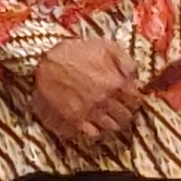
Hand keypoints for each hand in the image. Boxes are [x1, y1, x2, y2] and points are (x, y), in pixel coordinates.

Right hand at [25, 32, 139, 154]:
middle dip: (124, 113)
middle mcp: (106, 101)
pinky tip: (92, 122)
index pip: (136, 102)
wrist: (44, 60)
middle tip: (118, 109)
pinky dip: (95, 130)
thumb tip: (136, 78)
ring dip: (111, 122)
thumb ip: (126, 62)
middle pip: (125, 117)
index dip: (134, 100)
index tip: (129, 99)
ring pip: (111, 127)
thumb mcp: (105, 46)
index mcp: (117, 83)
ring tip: (106, 117)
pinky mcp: (74, 119)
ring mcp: (90, 112)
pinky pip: (92, 134)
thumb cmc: (75, 51)